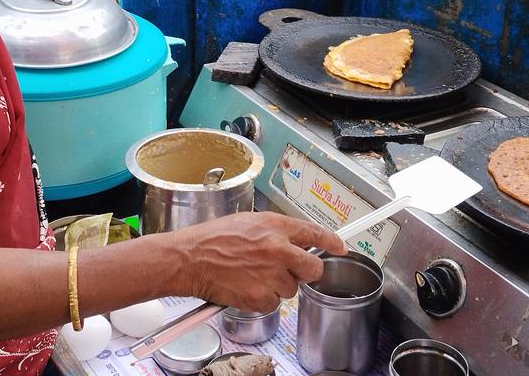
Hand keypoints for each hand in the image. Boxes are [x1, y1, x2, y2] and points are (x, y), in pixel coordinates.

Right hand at [170, 212, 347, 312]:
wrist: (188, 259)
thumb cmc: (210, 240)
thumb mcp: (247, 223)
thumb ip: (274, 231)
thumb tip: (294, 241)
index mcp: (275, 226)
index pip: (315, 233)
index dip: (332, 242)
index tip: (340, 247)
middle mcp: (277, 249)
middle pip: (313, 268)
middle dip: (305, 272)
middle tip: (289, 271)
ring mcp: (270, 274)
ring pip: (291, 289)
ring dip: (277, 287)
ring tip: (252, 276)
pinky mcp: (260, 296)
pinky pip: (273, 304)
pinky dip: (261, 300)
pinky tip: (244, 288)